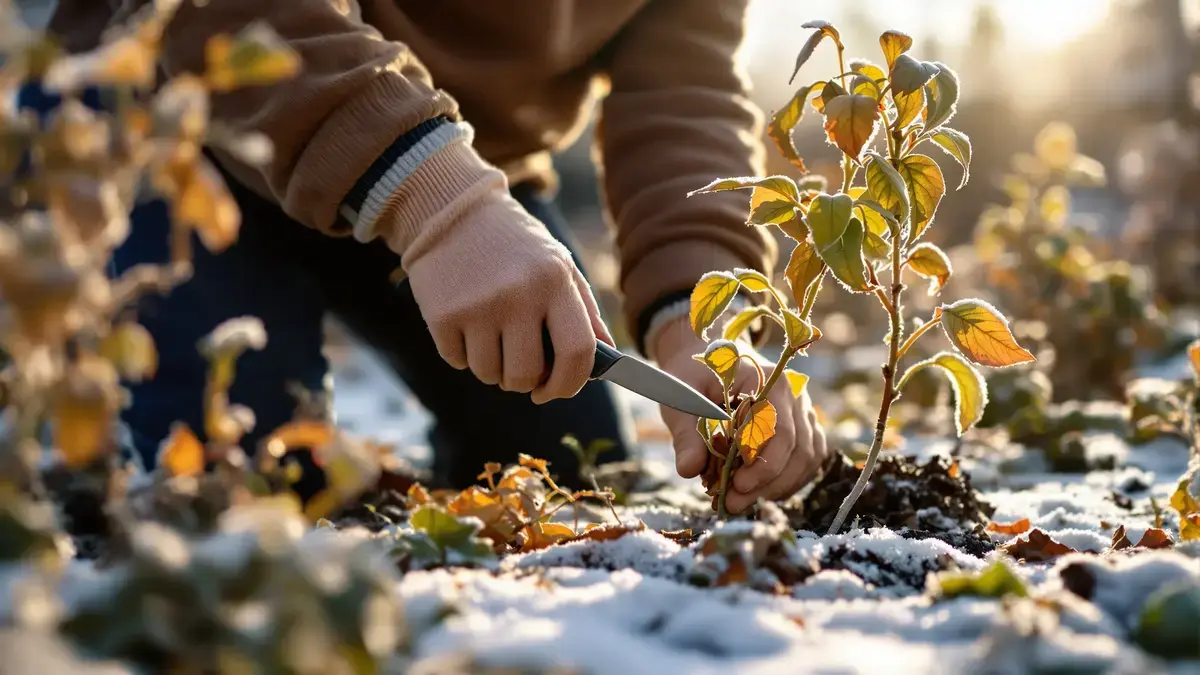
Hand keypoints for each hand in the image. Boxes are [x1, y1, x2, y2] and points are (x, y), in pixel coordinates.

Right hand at [402, 187, 612, 402]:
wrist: (450, 211)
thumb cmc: (514, 244)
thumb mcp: (557, 264)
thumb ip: (584, 310)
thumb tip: (604, 358)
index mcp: (555, 281)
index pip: (577, 352)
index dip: (569, 383)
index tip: (556, 391)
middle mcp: (518, 294)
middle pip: (527, 374)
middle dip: (524, 382)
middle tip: (518, 367)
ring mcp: (478, 306)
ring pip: (490, 374)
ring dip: (492, 368)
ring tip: (490, 336)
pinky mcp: (442, 315)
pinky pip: (459, 362)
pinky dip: (463, 354)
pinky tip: (465, 323)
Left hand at [651, 316, 827, 513]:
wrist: (708, 359)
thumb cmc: (694, 377)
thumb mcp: (682, 401)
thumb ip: (687, 434)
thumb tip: (688, 470)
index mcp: (768, 380)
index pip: (779, 430)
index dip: (763, 466)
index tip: (735, 486)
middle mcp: (794, 395)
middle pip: (798, 449)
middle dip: (767, 483)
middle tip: (732, 503)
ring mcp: (802, 410)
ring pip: (807, 458)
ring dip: (779, 487)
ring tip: (741, 501)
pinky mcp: (802, 426)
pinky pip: (808, 459)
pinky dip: (788, 480)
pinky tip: (760, 492)